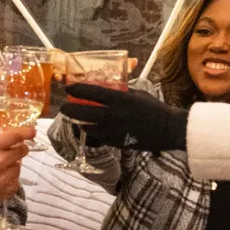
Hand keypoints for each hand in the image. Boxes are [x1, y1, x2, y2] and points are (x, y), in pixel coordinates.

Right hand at [0, 125, 32, 219]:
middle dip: (19, 151)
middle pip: (22, 152)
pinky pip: (13, 187)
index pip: (14, 135)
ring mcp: (1, 180)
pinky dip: (9, 184)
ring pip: (18, 170)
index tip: (31, 131)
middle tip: (13, 153)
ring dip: (12, 169)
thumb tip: (0, 150)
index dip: (26, 132)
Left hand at [63, 85, 188, 152]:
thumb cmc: (153, 108)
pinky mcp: (115, 141)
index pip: (91, 92)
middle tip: (63, 106)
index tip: (68, 88)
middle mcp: (113, 115)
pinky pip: (96, 135)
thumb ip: (121, 92)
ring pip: (86, 126)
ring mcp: (113, 130)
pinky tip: (88, 126)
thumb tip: (107, 88)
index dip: (76, 89)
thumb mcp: (137, 94)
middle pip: (82, 111)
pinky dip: (90, 130)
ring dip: (78, 121)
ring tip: (74, 117)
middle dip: (69, 109)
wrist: (166, 129)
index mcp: (119, 99)